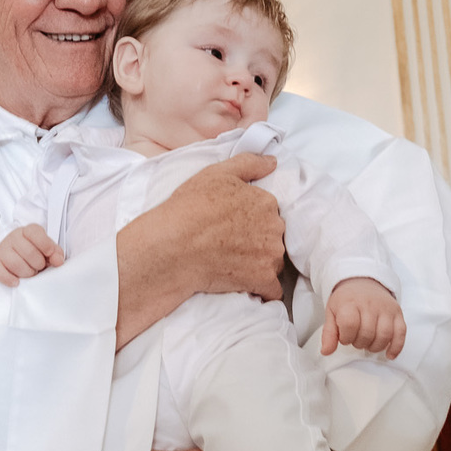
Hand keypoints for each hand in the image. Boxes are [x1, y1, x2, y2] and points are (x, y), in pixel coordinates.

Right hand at [0, 224, 64, 286]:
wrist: (13, 253)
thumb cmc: (33, 251)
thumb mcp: (47, 249)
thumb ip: (55, 253)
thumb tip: (58, 261)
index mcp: (28, 231)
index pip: (35, 233)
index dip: (46, 246)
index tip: (49, 255)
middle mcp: (13, 237)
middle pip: (29, 253)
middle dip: (38, 264)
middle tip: (39, 267)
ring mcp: (2, 249)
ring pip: (16, 264)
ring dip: (27, 273)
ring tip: (30, 273)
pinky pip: (0, 272)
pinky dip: (9, 279)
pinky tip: (17, 281)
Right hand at [116, 153, 284, 351]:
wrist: (175, 246)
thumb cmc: (191, 207)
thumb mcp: (216, 173)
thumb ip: (249, 163)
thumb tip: (273, 161)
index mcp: (266, 201)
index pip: (269, 212)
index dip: (252, 218)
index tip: (235, 225)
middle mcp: (275, 227)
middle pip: (274, 236)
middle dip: (259, 241)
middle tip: (233, 245)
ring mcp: (270, 255)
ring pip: (274, 261)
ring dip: (261, 264)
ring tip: (235, 264)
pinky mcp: (262, 280)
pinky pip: (272, 289)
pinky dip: (263, 289)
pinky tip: (247, 286)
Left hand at [321, 277, 405, 357]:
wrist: (363, 280)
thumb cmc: (346, 299)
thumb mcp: (332, 312)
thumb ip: (329, 333)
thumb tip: (326, 352)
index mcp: (350, 303)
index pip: (350, 325)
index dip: (345, 337)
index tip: (344, 336)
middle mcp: (370, 304)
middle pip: (367, 333)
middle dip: (359, 343)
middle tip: (356, 339)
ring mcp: (385, 308)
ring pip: (384, 335)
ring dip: (375, 346)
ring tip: (368, 344)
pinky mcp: (397, 313)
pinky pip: (401, 332)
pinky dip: (396, 347)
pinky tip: (389, 354)